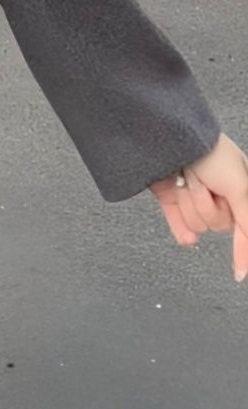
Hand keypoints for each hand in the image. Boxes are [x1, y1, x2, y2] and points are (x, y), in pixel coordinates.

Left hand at [149, 133, 247, 281]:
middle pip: (217, 225)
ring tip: (187, 178)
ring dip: (190, 201)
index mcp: (240, 189)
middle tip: (205, 182)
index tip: (239, 274)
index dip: (242, 252)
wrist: (167, 135)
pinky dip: (180, 228)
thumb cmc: (209, 151)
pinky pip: (178, 224)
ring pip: (196, 224)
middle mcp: (218, 194)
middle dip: (208, 205)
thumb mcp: (240, 186)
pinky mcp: (172, 197)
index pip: (244, 229)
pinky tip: (185, 237)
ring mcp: (193, 196)